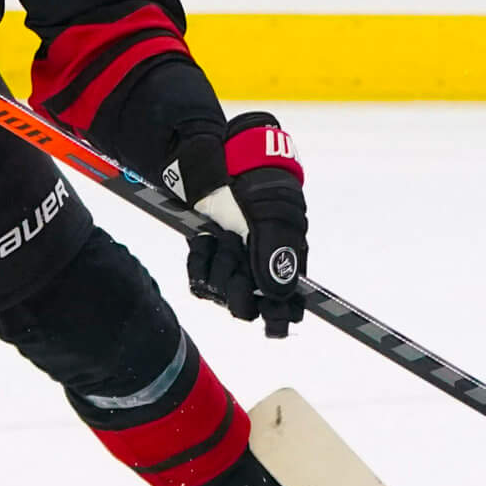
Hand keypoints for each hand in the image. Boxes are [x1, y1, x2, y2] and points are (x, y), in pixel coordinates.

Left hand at [178, 112, 307, 337]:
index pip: (288, 310)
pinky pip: (198, 282)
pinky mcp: (206, 264)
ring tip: (222, 234)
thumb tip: (278, 296)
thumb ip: (277, 257)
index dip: (278, 318)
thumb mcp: (274, 218)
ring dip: (218, 262)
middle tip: (237, 249)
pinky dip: (199, 259)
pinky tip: (206, 238)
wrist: (221, 166)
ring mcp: (231, 270)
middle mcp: (258, 275)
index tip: (271, 319)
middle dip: (238, 284)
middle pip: (247, 310)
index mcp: (285, 267)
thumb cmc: (259, 189)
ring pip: (220, 295)